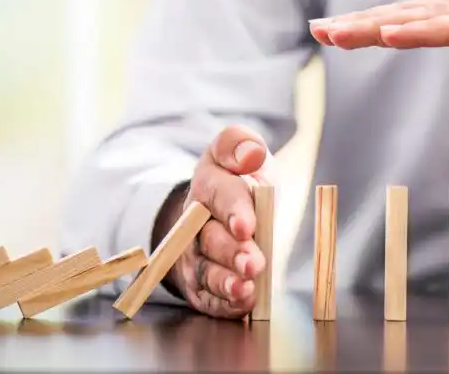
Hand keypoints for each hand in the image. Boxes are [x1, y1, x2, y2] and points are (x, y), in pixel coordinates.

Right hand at [155, 126, 269, 318]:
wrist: (220, 210)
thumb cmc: (237, 178)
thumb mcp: (239, 150)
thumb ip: (241, 144)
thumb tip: (250, 154)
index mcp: (207, 184)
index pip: (219, 195)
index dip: (233, 210)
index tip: (247, 225)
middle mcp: (196, 223)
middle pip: (210, 239)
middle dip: (232, 253)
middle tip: (253, 263)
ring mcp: (195, 255)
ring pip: (206, 272)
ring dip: (226, 283)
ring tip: (246, 290)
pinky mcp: (201, 284)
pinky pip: (208, 298)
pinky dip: (224, 304)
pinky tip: (242, 304)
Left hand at [309, 0, 448, 85]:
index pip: (408, 17)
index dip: (367, 23)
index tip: (329, 29)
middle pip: (404, 14)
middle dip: (357, 22)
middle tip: (316, 28)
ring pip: (420, 18)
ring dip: (375, 25)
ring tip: (337, 32)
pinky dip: (419, 32)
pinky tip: (390, 35)